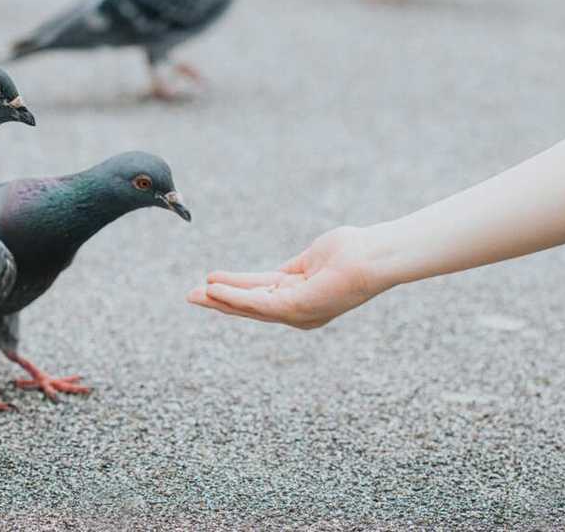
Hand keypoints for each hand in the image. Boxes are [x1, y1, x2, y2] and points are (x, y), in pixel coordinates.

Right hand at [186, 226, 396, 328]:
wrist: (374, 255)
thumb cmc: (351, 252)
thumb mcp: (311, 261)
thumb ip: (291, 272)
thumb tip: (275, 275)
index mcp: (300, 300)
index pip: (259, 296)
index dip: (233, 290)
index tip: (209, 284)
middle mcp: (298, 312)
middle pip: (249, 307)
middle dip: (218, 302)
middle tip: (191, 297)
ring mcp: (298, 312)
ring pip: (249, 307)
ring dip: (220, 300)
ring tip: (195, 294)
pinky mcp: (296, 307)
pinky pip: (257, 303)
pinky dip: (233, 297)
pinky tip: (214, 288)